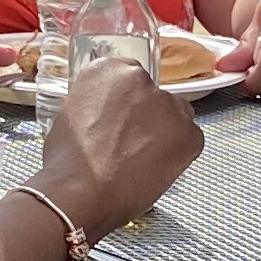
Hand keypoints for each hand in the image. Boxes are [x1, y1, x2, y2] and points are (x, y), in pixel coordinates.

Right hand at [31, 56, 202, 236]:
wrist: (81, 191)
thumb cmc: (70, 163)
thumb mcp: (72, 115)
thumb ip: (97, 103)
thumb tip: (109, 115)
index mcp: (107, 69)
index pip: (128, 80)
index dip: (126, 106)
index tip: (122, 122)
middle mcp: (139, 78)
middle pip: (153, 97)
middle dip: (147, 119)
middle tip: (130, 146)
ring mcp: (167, 103)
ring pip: (174, 118)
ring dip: (164, 135)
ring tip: (140, 162)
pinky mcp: (188, 131)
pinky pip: (189, 140)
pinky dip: (178, 156)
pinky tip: (153, 169)